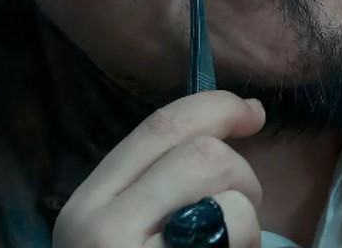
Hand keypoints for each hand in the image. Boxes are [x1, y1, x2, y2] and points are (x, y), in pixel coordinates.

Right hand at [53, 90, 266, 247]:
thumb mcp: (120, 233)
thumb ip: (153, 190)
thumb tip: (222, 133)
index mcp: (88, 204)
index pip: (156, 127)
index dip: (214, 107)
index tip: (252, 111)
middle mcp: (99, 224)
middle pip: (199, 154)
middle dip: (240, 174)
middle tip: (242, 215)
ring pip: (226, 194)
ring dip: (248, 218)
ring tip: (231, 245)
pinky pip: (234, 232)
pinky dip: (248, 242)